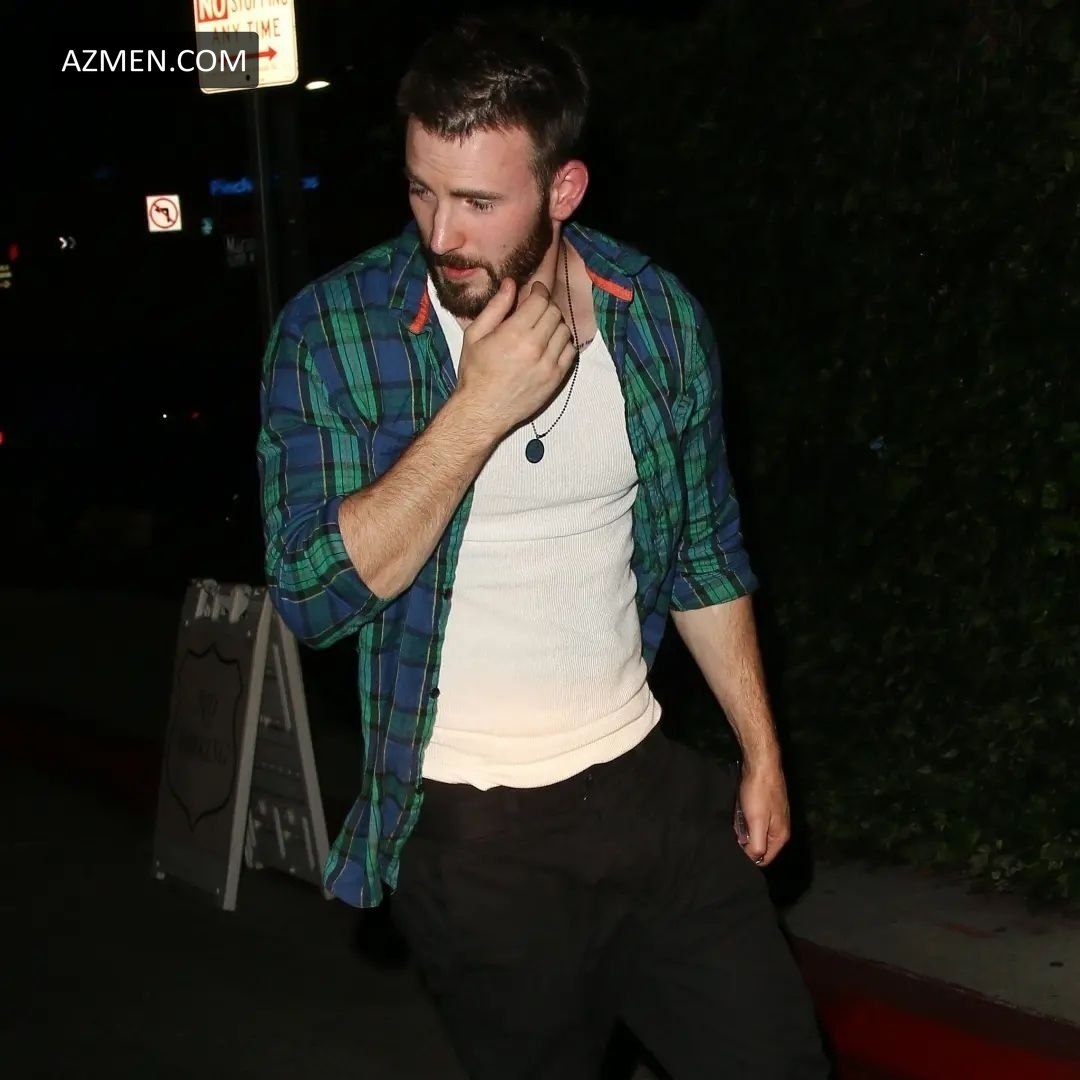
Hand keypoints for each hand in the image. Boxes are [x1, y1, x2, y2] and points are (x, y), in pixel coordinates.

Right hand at [456, 279, 577, 433]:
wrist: (483, 410)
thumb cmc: (475, 372)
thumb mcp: (475, 335)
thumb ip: (496, 307)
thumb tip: (511, 284)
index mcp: (514, 333)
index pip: (540, 301)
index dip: (539, 291)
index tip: (535, 290)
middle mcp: (535, 347)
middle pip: (554, 313)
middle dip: (546, 306)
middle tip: (537, 309)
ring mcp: (549, 365)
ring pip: (565, 331)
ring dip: (556, 324)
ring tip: (543, 328)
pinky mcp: (556, 379)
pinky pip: (570, 352)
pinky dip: (564, 344)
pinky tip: (550, 345)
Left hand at [735, 760, 790, 867]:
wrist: (761, 764)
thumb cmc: (759, 793)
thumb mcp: (757, 822)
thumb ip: (757, 844)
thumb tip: (754, 859)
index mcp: (781, 836)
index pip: (765, 859)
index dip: (750, 857)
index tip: (736, 849)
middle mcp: (780, 828)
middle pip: (761, 846)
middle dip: (747, 843)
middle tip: (734, 833)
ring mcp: (775, 816)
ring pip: (757, 832)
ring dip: (745, 830)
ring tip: (736, 821)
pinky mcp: (768, 806)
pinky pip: (755, 820)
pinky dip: (746, 819)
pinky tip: (739, 811)